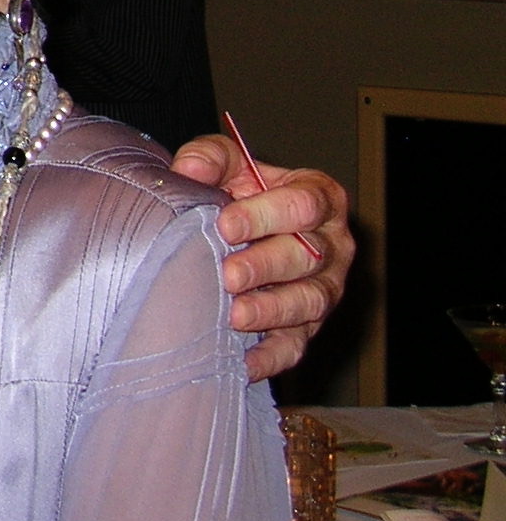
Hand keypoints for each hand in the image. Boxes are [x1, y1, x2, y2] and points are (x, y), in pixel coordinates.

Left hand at [169, 130, 353, 381]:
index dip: (266, 215)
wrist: (237, 230)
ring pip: (310, 303)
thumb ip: (211, 158)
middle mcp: (330, 246)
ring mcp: (324, 289)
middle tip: (229, 274)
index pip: (305, 205)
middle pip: (309, 257)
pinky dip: (271, 357)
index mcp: (319, 198)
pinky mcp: (306, 327)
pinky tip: (244, 363)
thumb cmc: (238, 193)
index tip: (226, 225)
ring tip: (236, 315)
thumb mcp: (228, 165)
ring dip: (272, 311)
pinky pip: (296, 347)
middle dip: (267, 266)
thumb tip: (189, 169)